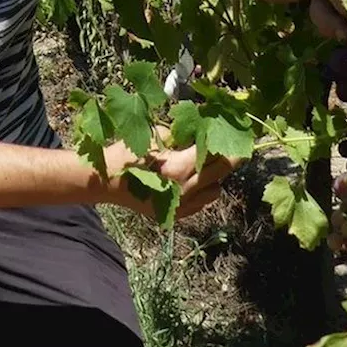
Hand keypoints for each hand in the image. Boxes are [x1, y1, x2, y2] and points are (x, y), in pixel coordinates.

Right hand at [102, 130, 235, 221]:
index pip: (216, 156)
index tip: (239, 138)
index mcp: (179, 167)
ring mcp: (182, 206)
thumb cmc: (128, 154)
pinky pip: (201, 203)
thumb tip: (197, 131)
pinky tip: (192, 179)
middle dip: (230, 159)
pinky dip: (202, 191)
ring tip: (206, 164)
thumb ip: (179, 135)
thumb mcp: (153, 137)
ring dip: (215, 178)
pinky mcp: (176, 215)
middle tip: (235, 148)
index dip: (230, 146)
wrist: (106, 182)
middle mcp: (186, 190)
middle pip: (221, 173)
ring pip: (215, 191)